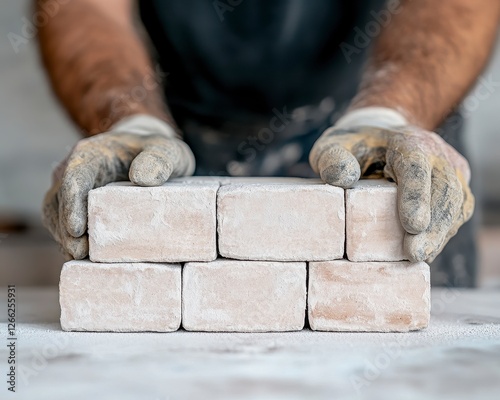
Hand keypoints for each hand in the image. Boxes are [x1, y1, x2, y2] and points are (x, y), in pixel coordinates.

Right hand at [42, 115, 194, 258]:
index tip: (76, 228)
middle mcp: (74, 170)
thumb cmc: (157, 152)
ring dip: (65, 238)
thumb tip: (142, 179)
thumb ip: (159, 160)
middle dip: (66, 228)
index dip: (72, 203)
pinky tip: (83, 258)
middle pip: (59, 200)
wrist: (150, 155)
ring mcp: (72, 189)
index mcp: (92, 154)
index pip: (74, 177)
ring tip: (80, 258)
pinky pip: (65, 224)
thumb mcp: (166, 150)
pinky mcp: (76, 205)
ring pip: (56, 215)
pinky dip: (71, 241)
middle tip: (80, 253)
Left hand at [309, 108, 473, 262]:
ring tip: (420, 257)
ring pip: (457, 203)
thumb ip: (332, 159)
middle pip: (445, 188)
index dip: (416, 195)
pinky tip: (427, 251)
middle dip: (433, 226)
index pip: (416, 166)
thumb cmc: (353, 147)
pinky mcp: (457, 184)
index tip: (412, 225)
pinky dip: (443, 233)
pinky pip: (458, 211)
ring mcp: (451, 168)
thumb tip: (343, 177)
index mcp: (406, 140)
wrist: (378, 139)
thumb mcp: (332, 147)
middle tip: (415, 254)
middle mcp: (436, 152)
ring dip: (440, 234)